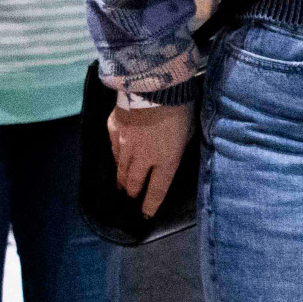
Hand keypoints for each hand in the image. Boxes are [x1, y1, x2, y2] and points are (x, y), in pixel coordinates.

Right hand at [108, 102, 194, 217]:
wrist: (154, 87)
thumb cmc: (180, 108)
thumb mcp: (189, 131)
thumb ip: (179, 147)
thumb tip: (174, 151)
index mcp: (166, 161)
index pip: (156, 190)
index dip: (150, 205)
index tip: (145, 215)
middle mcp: (142, 158)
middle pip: (133, 183)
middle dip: (132, 193)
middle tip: (130, 198)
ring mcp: (125, 145)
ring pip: (120, 169)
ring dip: (121, 179)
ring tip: (120, 185)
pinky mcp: (114, 130)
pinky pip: (113, 149)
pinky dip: (116, 156)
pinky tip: (117, 156)